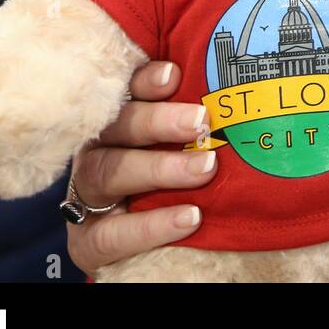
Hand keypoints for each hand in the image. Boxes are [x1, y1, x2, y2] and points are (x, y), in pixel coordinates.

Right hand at [66, 61, 215, 277]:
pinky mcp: (87, 243)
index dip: (144, 80)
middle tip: (202, 122)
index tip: (174, 76)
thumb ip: (197, 126)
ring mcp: (86, 198)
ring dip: (159, 168)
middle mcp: (95, 153)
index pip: (124, 92)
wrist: (145, 252)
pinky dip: (150, 226)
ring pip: (106, 173)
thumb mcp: (186, 149)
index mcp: (116, 123)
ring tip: (205, 168)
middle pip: (115, 128)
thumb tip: (243, 96)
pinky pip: (109, 235)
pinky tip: (190, 217)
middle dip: (157, 121)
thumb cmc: (178, 182)